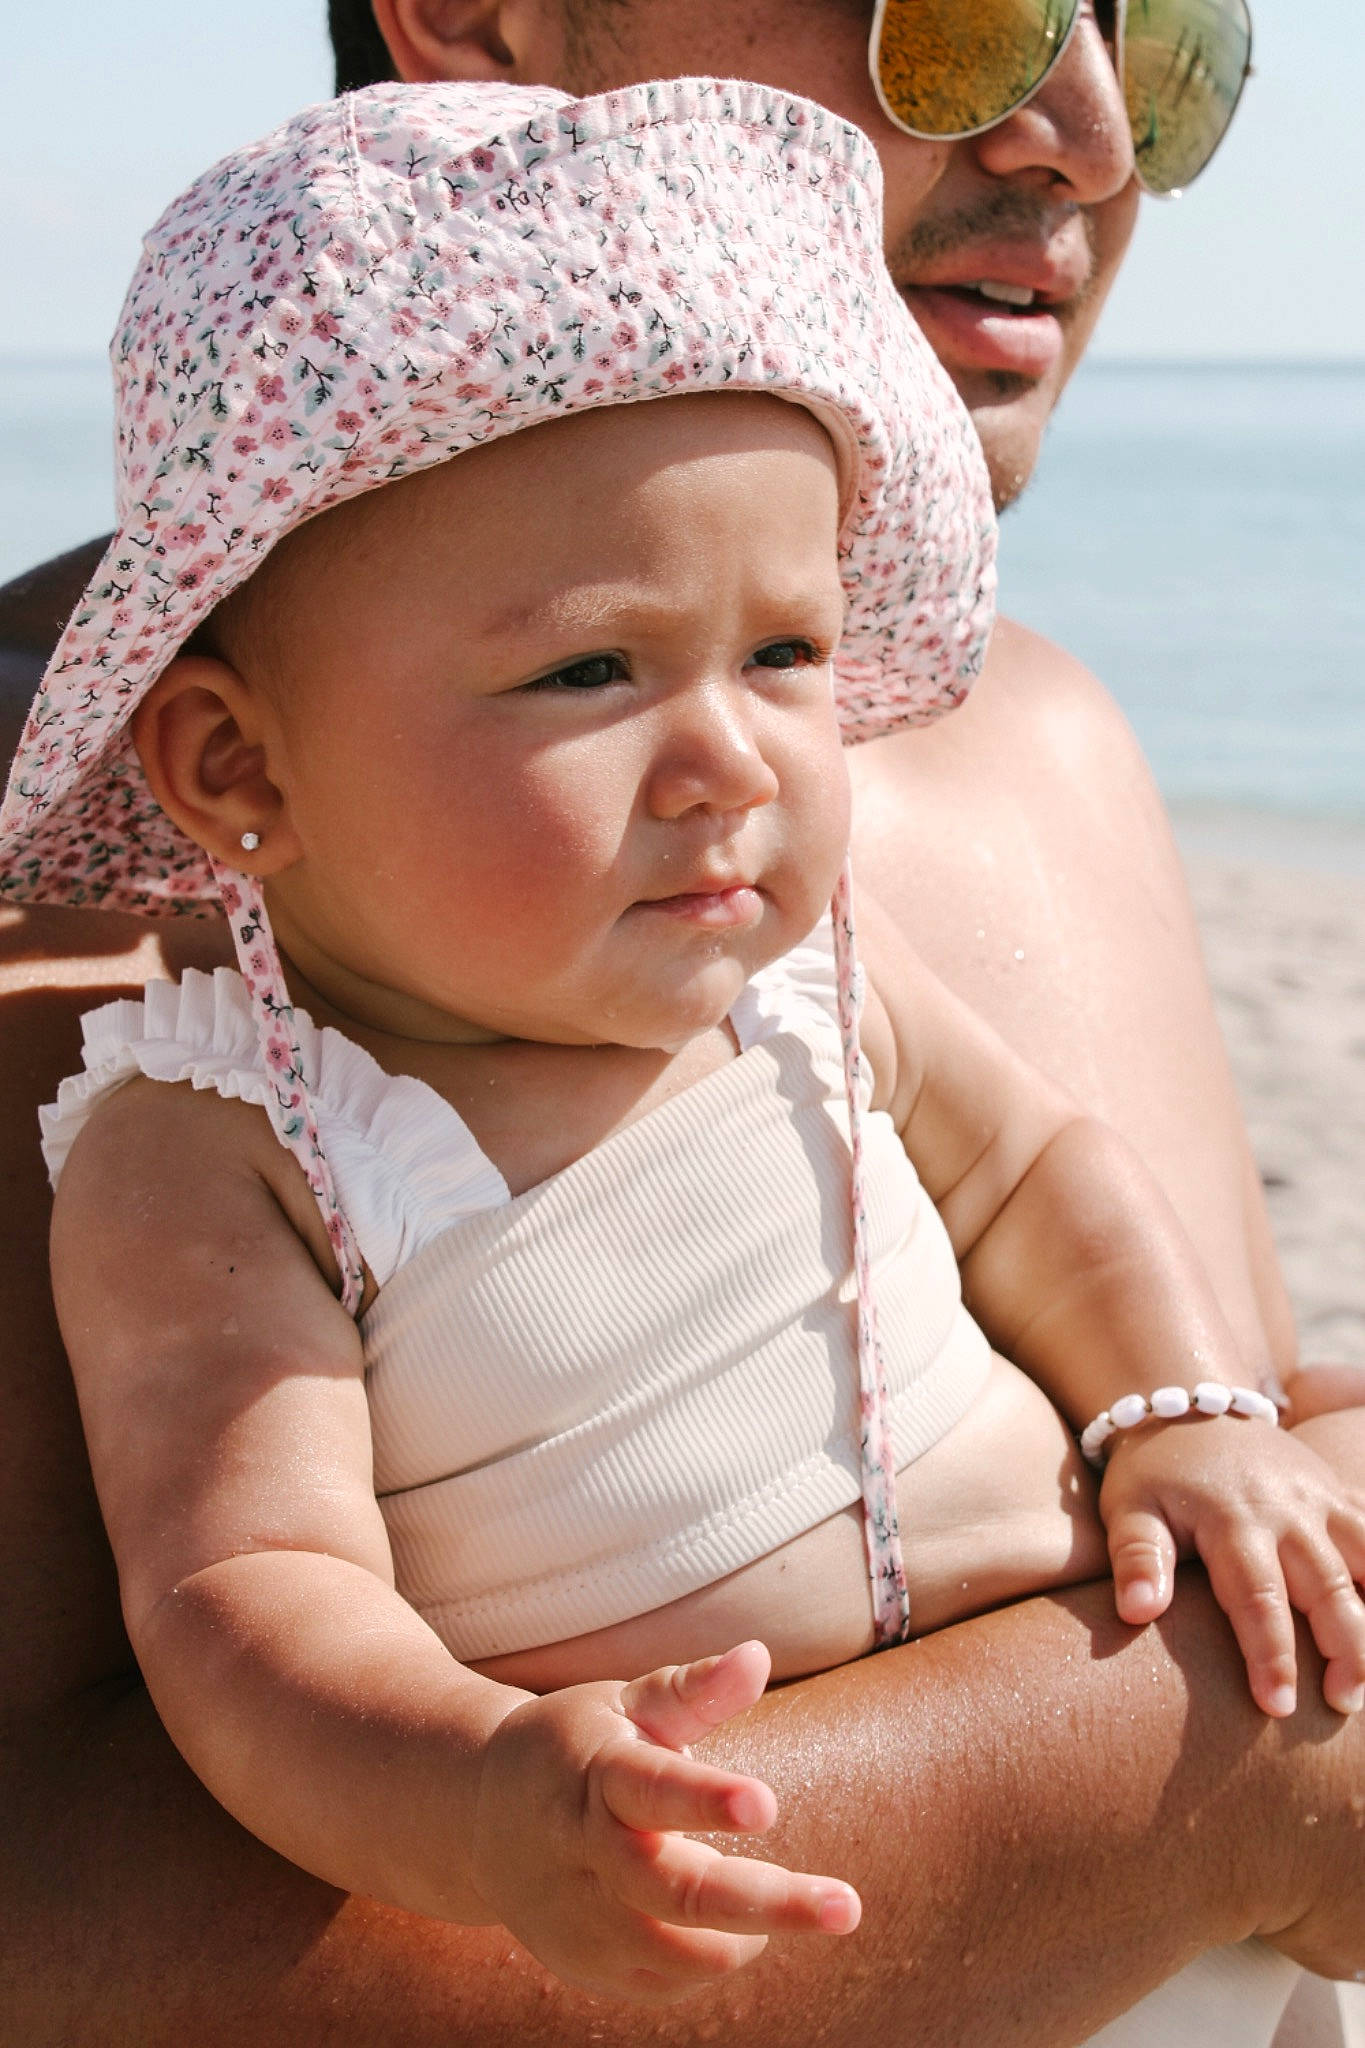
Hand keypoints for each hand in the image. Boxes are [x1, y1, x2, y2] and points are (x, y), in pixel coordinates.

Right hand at [469, 1640, 860, 2003]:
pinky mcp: (585, 1965)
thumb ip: (693, 1690)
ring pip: (678, 1951)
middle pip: (678, 1891)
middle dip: (767, 1902)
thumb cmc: (577, 1745)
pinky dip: (714, 1958)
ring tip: (800, 1903)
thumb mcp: (626, 1704)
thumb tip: (758, 1653)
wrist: (476, 1815)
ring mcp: (581, 1918)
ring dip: (750, 1936)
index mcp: (597, 1775)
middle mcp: (585, 1853)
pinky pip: (667, 1982)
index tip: (767, 1802)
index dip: (706, 1799)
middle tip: (847, 1906)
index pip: (653, 1789)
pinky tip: (734, 1925)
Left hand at [1099, 1420, 1364, 1716]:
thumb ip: (1136, 1557)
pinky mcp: (1339, 1492)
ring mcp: (1319, 1500)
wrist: (1189, 1402)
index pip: (1256, 1598)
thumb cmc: (1154, 1473)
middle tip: (1342, 1703)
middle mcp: (1285, 1511)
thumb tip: (1135, 1611)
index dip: (1270, 1654)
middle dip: (1344, 1650)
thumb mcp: (1130, 1508)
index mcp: (1231, 1521)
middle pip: (1326, 1588)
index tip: (1278, 1706)